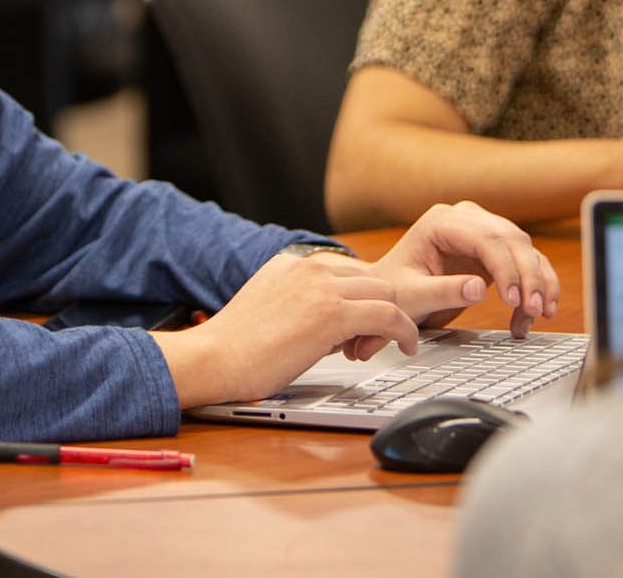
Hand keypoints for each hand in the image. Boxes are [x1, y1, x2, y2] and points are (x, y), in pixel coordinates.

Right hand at [150, 254, 421, 407]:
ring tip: (403, 340)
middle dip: (383, 305)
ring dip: (398, 317)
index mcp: (293, 264)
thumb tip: (336, 328)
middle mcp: (309, 268)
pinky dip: (405, 331)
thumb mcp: (271, 309)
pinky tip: (408, 346)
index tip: (372, 319)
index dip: (363, 298)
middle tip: (386, 334)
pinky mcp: (333, 314)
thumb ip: (303, 306)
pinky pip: (388, 315)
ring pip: (386, 292)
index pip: (348, 271)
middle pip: (372, 277)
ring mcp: (322, 288)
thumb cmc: (235, 348)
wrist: (214, 358)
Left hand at [370, 202, 561, 342]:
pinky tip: (540, 311)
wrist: (390, 293)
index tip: (513, 300)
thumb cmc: (394, 292)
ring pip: (525, 250)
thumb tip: (479, 289)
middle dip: (529, 277)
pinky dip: (538, 286)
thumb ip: (443, 291)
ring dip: (539, 283)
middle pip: (512, 240)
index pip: (486, 238)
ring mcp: (482, 231)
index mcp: (441, 222)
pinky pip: (525, 263)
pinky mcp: (494, 250)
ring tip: (540, 315)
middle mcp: (466, 219)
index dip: (505, 268)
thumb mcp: (411, 296)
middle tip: (535, 310)